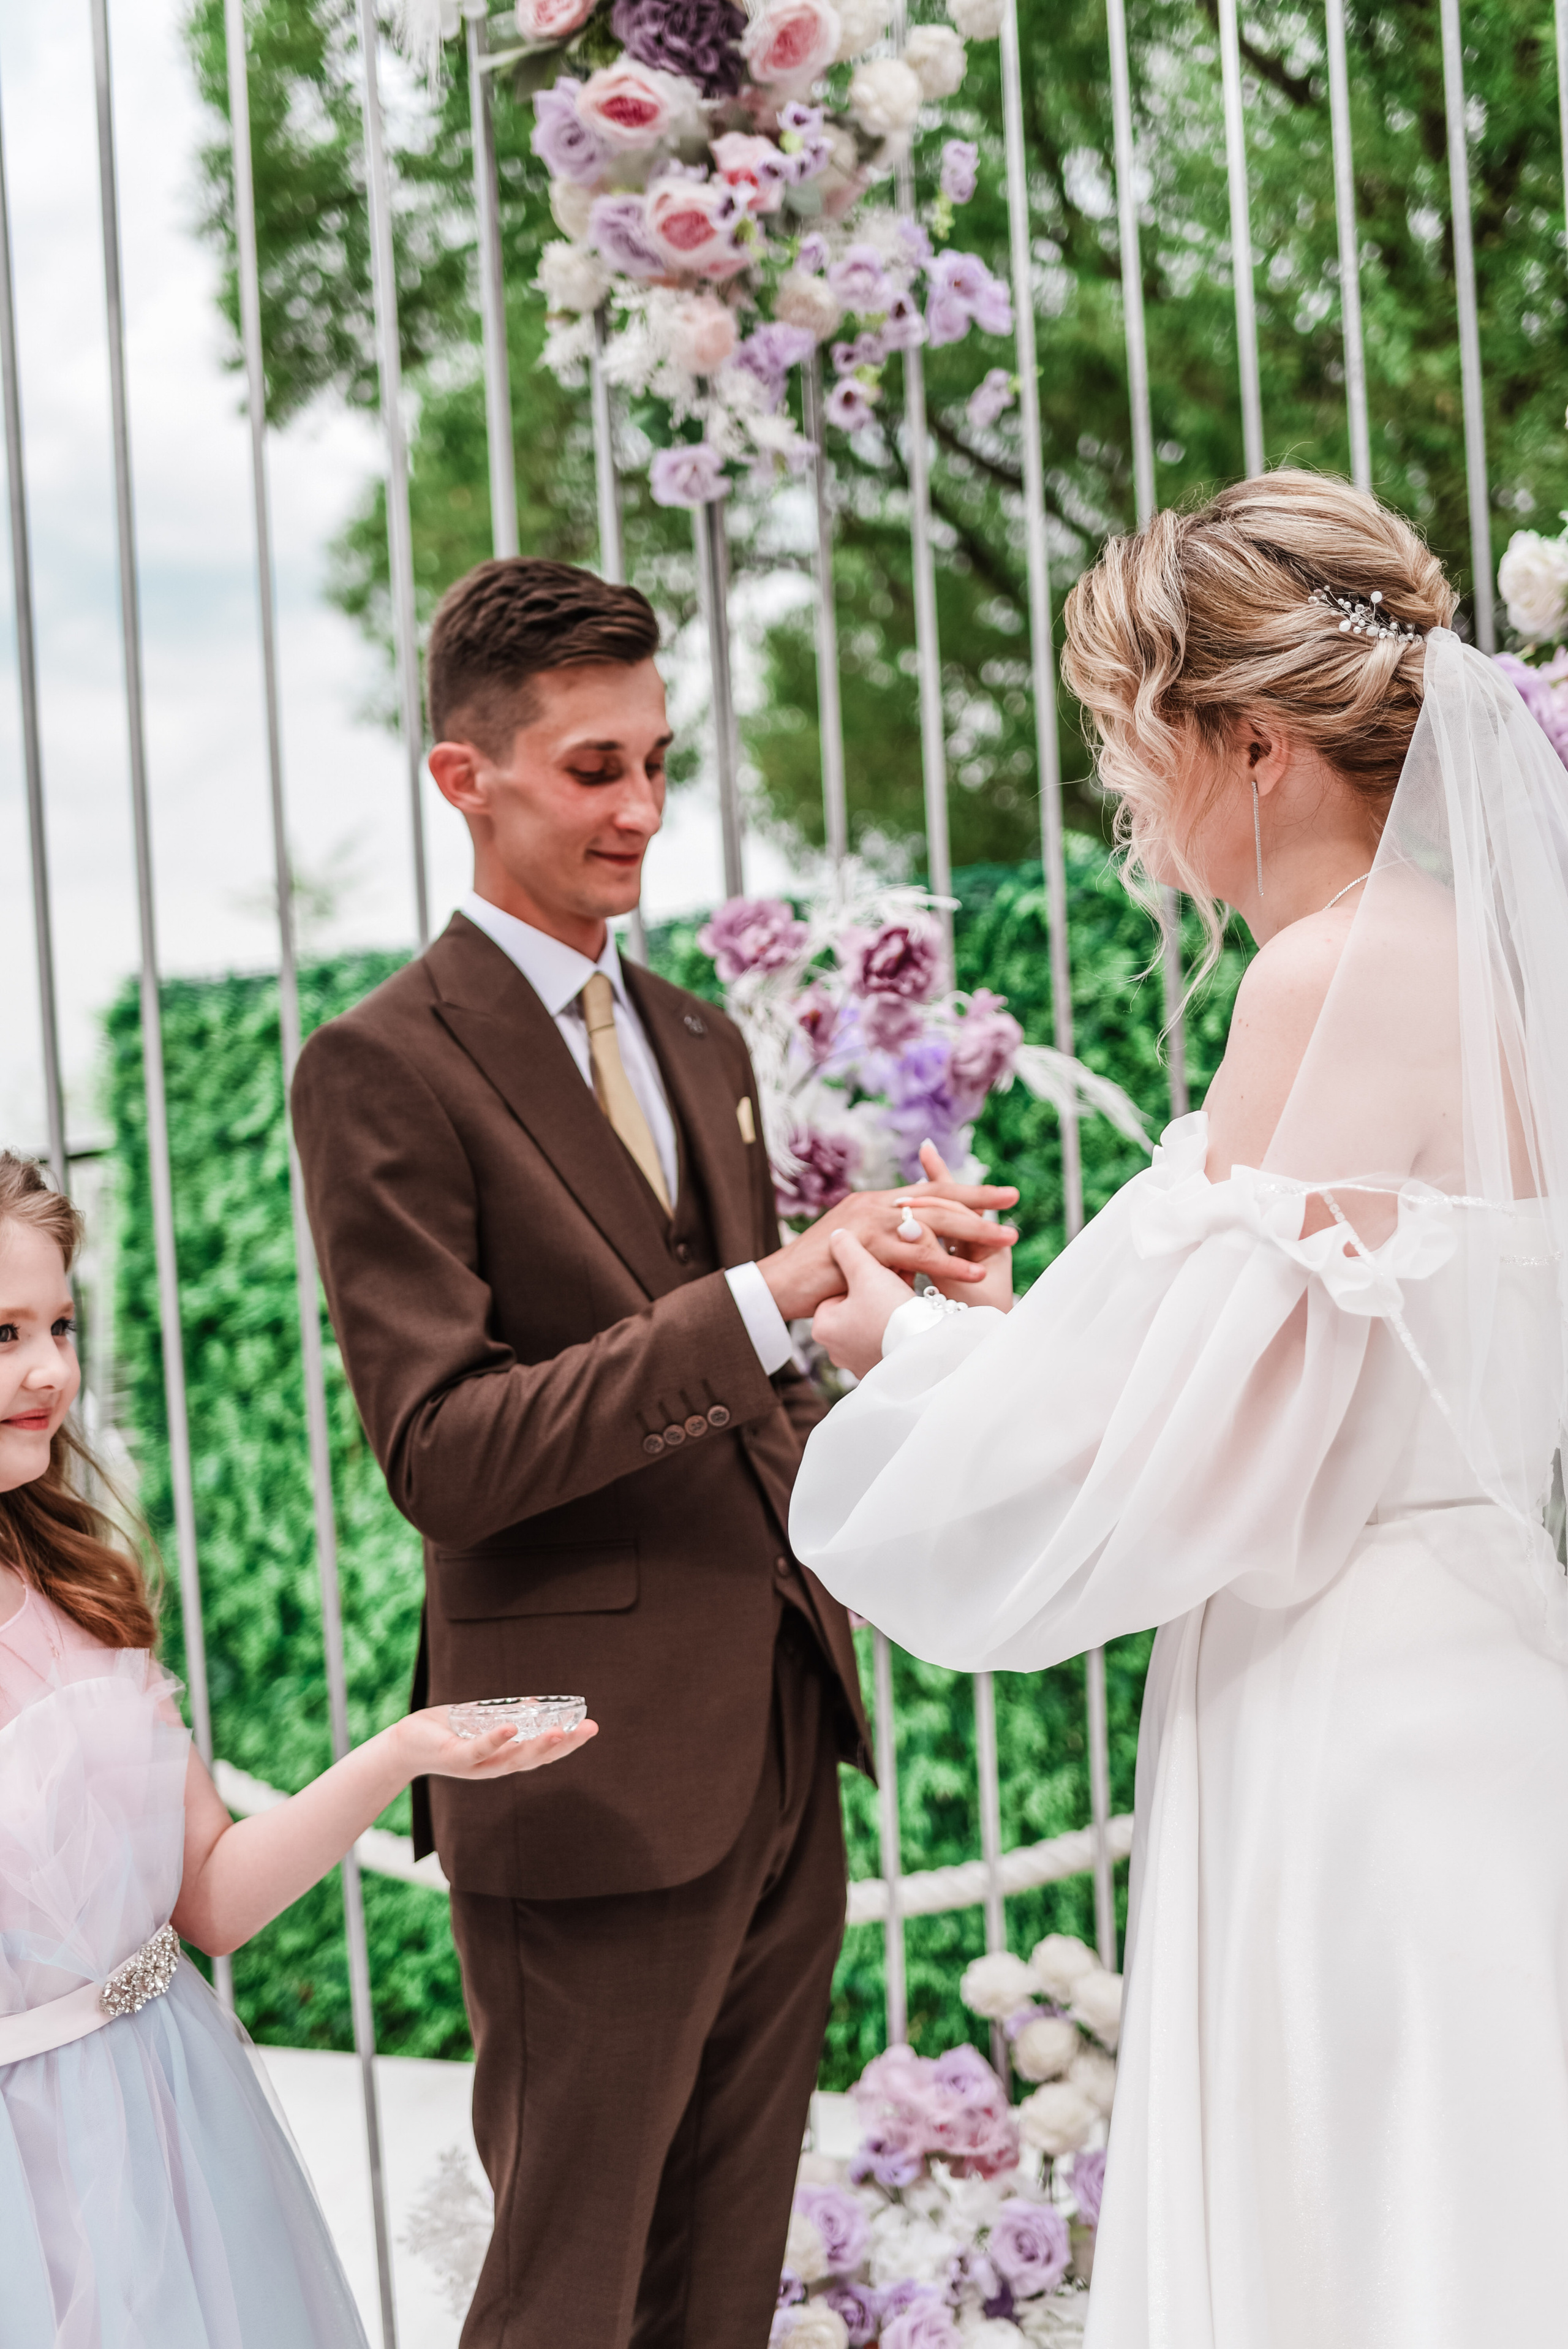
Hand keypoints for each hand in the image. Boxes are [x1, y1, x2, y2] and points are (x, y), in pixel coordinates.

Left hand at [395, 1709, 598, 1781]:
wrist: (407, 1743)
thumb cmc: (446, 1731)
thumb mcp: (481, 1721)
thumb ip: (506, 1716)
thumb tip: (533, 1704)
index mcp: (503, 1758)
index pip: (542, 1754)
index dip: (568, 1743)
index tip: (591, 1727)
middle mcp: (494, 1766)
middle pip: (536, 1759)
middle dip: (566, 1745)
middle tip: (591, 1729)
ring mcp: (476, 1765)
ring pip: (513, 1759)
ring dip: (539, 1746)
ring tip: (562, 1732)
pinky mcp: (456, 1758)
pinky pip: (479, 1749)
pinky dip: (496, 1739)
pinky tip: (512, 1727)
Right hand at [757, 1162, 1018, 1321]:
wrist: (778, 1285)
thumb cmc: (817, 1277)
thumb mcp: (859, 1255)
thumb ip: (887, 1250)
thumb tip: (913, 1261)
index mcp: (876, 1204)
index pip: (928, 1190)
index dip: (964, 1190)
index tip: (998, 1194)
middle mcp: (875, 1204)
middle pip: (936, 1197)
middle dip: (978, 1200)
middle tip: (1013, 1200)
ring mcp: (869, 1221)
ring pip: (931, 1221)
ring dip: (973, 1230)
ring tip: (1007, 1238)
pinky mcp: (864, 1244)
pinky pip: (914, 1252)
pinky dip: (947, 1263)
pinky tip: (973, 1271)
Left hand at [812, 1230, 923, 1379]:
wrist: (923, 1347)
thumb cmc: (890, 1309)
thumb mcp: (866, 1270)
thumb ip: (848, 1248)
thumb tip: (838, 1234)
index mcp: (822, 1327)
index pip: (837, 1289)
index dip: (862, 1274)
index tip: (881, 1269)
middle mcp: (834, 1350)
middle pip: (855, 1305)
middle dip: (875, 1289)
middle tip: (896, 1278)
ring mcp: (857, 1363)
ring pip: (871, 1321)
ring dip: (887, 1306)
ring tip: (906, 1295)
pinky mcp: (879, 1370)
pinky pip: (884, 1338)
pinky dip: (895, 1326)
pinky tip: (911, 1314)